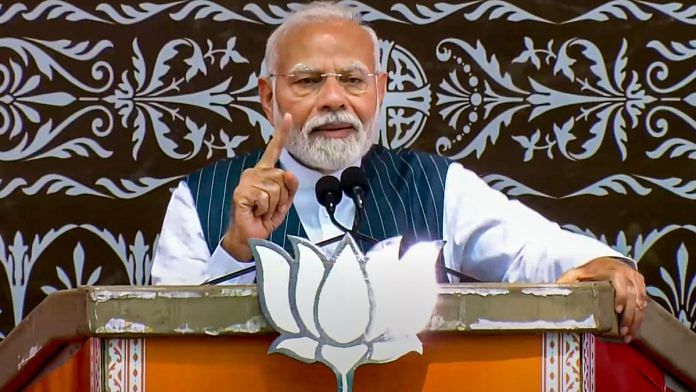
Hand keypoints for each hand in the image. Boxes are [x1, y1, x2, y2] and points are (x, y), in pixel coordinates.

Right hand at [222, 113, 298, 260]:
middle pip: (283, 177)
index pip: (274, 150)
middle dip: (282, 197)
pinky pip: (265, 198)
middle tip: (268, 207)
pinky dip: (264, 209)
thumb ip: (290, 187)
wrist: (249, 237)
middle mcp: (254, 173)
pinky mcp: (241, 192)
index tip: (288, 117)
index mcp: (264, 172)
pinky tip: (255, 211)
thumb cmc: (263, 219)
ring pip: (276, 189)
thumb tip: (290, 173)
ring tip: (262, 210)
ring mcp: (246, 181)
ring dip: (273, 205)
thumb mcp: (283, 202)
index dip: (282, 133)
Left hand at [556, 257, 647, 342]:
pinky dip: (640, 316)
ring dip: (636, 320)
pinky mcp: (641, 285)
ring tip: (628, 335)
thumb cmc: (589, 271)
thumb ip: (566, 281)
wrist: (605, 262)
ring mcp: (636, 279)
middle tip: (623, 332)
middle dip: (629, 316)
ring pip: (640, 301)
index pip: (620, 283)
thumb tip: (554, 291)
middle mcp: (627, 273)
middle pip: (632, 296)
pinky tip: (634, 328)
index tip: (617, 310)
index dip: (620, 296)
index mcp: (612, 270)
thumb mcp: (576, 273)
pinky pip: (644, 302)